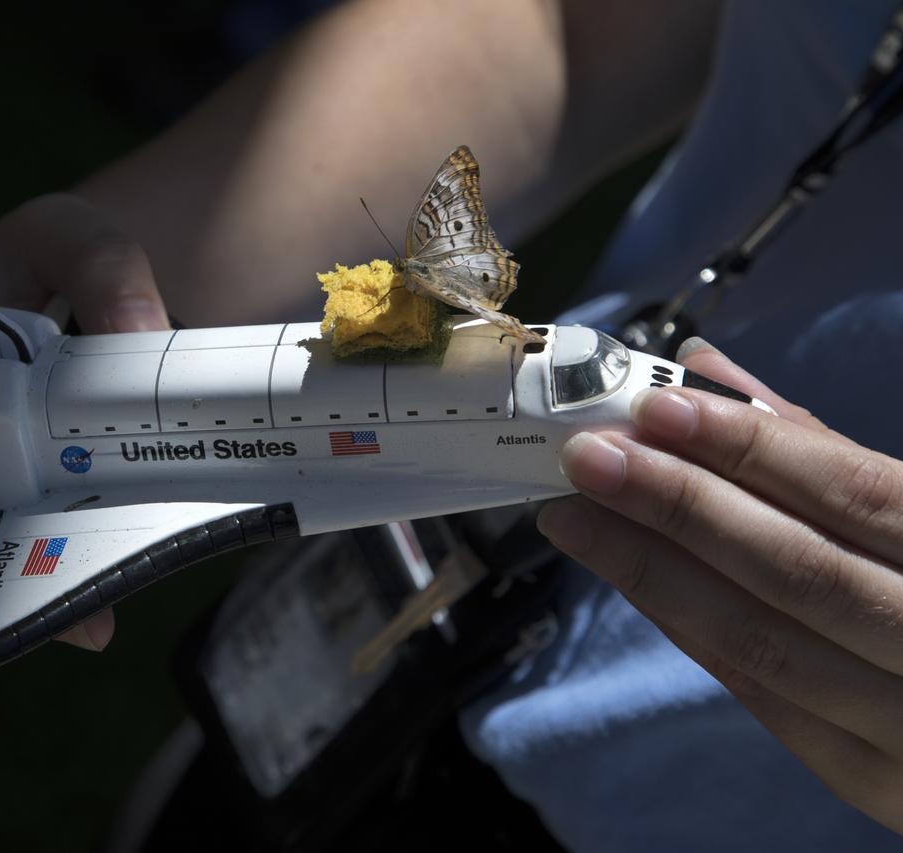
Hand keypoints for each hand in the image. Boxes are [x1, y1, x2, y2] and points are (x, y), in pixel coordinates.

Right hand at [0, 194, 169, 650]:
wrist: (124, 302)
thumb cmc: (63, 259)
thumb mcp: (71, 235)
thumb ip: (98, 263)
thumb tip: (133, 330)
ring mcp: (4, 468)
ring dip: (25, 575)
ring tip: (73, 604)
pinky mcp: (60, 498)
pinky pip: (58, 547)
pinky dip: (79, 579)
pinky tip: (107, 607)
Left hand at [536, 338, 902, 832]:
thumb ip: (817, 447)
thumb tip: (701, 371)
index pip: (856, 494)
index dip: (749, 448)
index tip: (653, 407)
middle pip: (799, 571)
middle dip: (680, 507)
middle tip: (588, 458)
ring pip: (764, 642)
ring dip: (653, 571)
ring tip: (574, 516)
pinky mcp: (868, 777)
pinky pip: (760, 694)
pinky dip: (684, 624)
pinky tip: (622, 574)